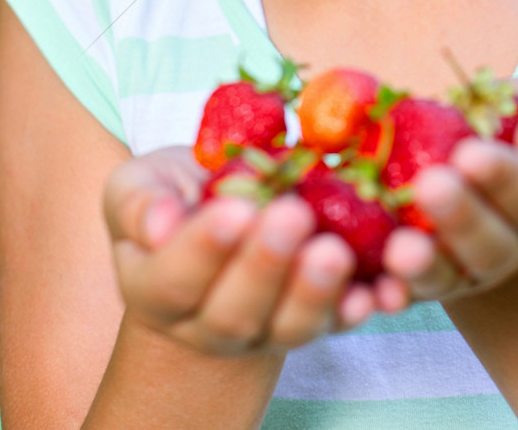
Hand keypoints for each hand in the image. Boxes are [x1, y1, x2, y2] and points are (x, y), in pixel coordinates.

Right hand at [103, 146, 397, 356]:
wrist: (220, 223)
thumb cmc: (175, 198)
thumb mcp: (139, 188)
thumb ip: (138, 203)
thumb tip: (159, 224)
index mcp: (156, 288)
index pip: (174, 280)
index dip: (204, 250)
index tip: (235, 210)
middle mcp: (209, 324)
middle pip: (236, 312)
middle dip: (267, 265)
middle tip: (293, 215)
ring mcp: (266, 328)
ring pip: (290, 327)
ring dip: (316, 292)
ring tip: (334, 251)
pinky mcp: (315, 319)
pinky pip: (338, 321)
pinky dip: (360, 307)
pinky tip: (379, 287)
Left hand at [381, 78, 517, 303]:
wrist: (475, 168)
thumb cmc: (512, 129)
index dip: (505, 177)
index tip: (470, 153)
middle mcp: (508, 247)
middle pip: (490, 246)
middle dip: (461, 217)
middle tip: (431, 185)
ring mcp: (465, 272)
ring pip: (448, 277)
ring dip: (425, 265)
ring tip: (401, 247)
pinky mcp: (424, 281)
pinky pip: (406, 292)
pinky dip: (392, 291)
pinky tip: (379, 288)